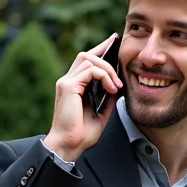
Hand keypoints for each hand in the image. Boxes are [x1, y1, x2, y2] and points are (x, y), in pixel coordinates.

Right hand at [45, 34, 123, 160]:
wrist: (70, 145)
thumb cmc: (82, 133)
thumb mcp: (101, 112)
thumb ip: (108, 98)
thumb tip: (118, 86)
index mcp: (74, 85)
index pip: (86, 60)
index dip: (100, 48)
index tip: (114, 41)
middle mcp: (68, 80)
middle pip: (86, 54)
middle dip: (106, 55)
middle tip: (120, 71)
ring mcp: (66, 82)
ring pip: (89, 59)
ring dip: (107, 70)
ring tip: (116, 86)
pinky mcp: (68, 86)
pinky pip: (89, 70)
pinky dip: (103, 76)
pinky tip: (111, 88)